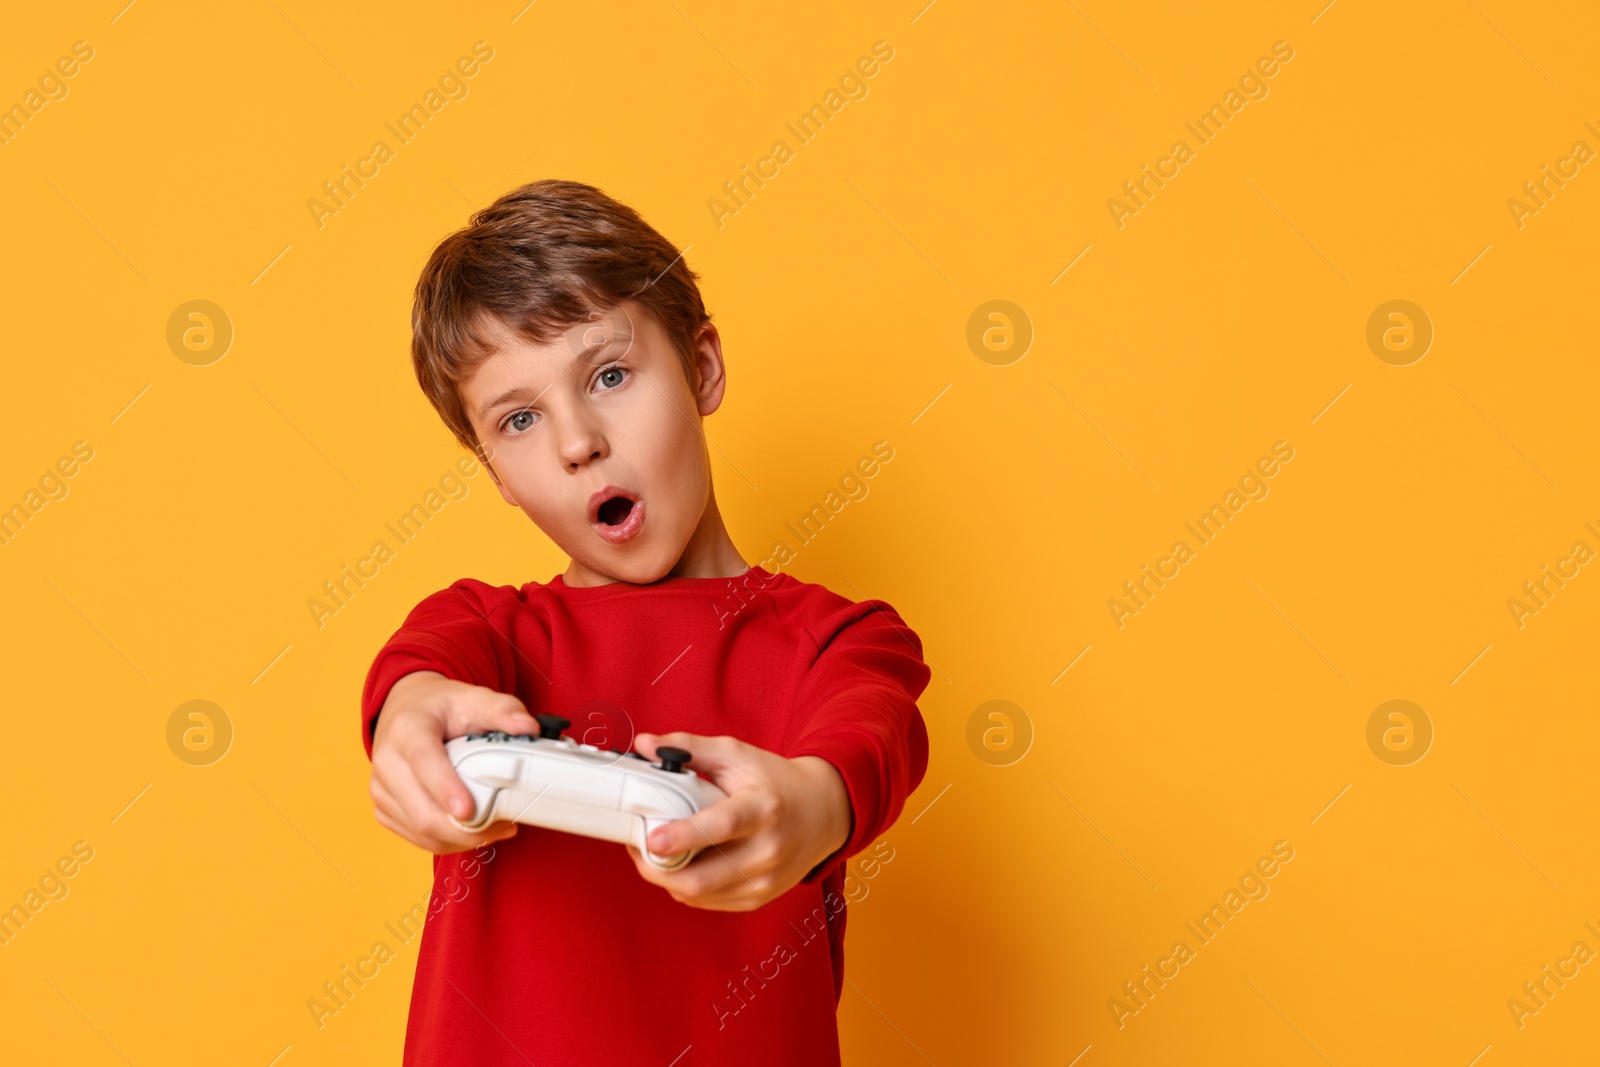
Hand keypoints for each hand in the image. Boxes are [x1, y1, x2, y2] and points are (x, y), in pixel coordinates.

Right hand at [369, 670, 540, 853]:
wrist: (406, 710)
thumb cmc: (440, 708)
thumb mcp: (472, 697)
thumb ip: (503, 710)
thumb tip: (529, 728)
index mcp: (407, 728)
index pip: (423, 761)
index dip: (445, 788)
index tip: (468, 810)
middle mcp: (387, 760)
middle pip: (422, 811)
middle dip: (466, 829)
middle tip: (504, 825)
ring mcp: (381, 789)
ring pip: (421, 832)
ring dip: (461, 839)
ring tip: (494, 828)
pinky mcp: (384, 809)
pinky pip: (416, 839)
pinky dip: (447, 842)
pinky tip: (471, 831)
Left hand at [626, 732, 850, 910]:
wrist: (823, 813)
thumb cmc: (775, 781)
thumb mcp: (737, 755)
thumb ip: (690, 749)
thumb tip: (645, 744)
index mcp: (762, 808)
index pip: (721, 827)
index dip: (684, 836)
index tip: (652, 839)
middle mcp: (767, 849)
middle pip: (702, 877)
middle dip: (658, 869)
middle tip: (638, 847)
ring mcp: (765, 880)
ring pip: (698, 894)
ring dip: (666, 878)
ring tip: (656, 854)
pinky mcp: (759, 898)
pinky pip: (707, 902)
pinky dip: (685, 887)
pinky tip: (681, 865)